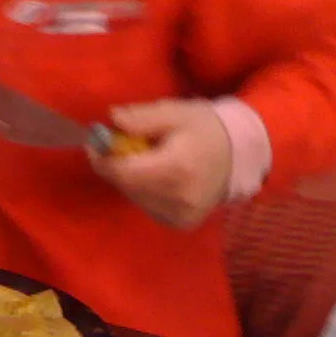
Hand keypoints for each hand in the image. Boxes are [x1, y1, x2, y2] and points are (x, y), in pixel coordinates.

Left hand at [89, 98, 233, 229]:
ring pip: (135, 197)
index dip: (104, 160)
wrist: (240, 155)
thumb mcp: (175, 112)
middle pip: (127, 185)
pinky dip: (143, 190)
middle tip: (117, 145)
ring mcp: (181, 215)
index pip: (126, 173)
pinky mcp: (181, 223)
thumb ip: (142, 117)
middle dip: (115, 166)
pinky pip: (147, 205)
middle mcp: (179, 198)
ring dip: (129, 178)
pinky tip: (157, 176)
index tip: (95, 143)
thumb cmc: (206, 128)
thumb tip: (112, 119)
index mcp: (178, 168)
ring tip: (144, 158)